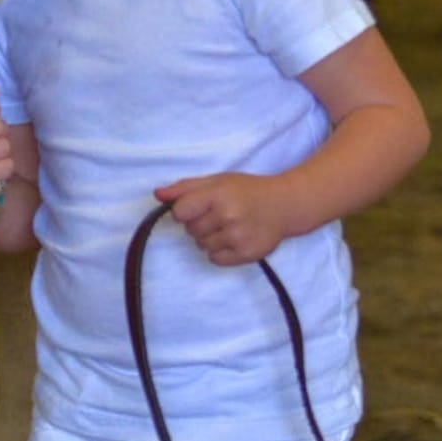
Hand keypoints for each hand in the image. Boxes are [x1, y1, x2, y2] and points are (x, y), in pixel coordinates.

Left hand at [155, 172, 287, 266]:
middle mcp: (228, 216)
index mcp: (218, 194)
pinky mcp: (246, 255)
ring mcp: (238, 237)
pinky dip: (220, 252)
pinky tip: (233, 239)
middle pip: (191, 230)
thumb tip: (157, 195)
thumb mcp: (216, 181)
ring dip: (209, 238)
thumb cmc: (246, 190)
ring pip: (202, 246)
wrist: (284, 205)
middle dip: (199, 224)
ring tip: (228, 226)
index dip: (185, 211)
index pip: (180, 212)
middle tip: (219, 215)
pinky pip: (215, 259)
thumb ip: (184, 188)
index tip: (197, 207)